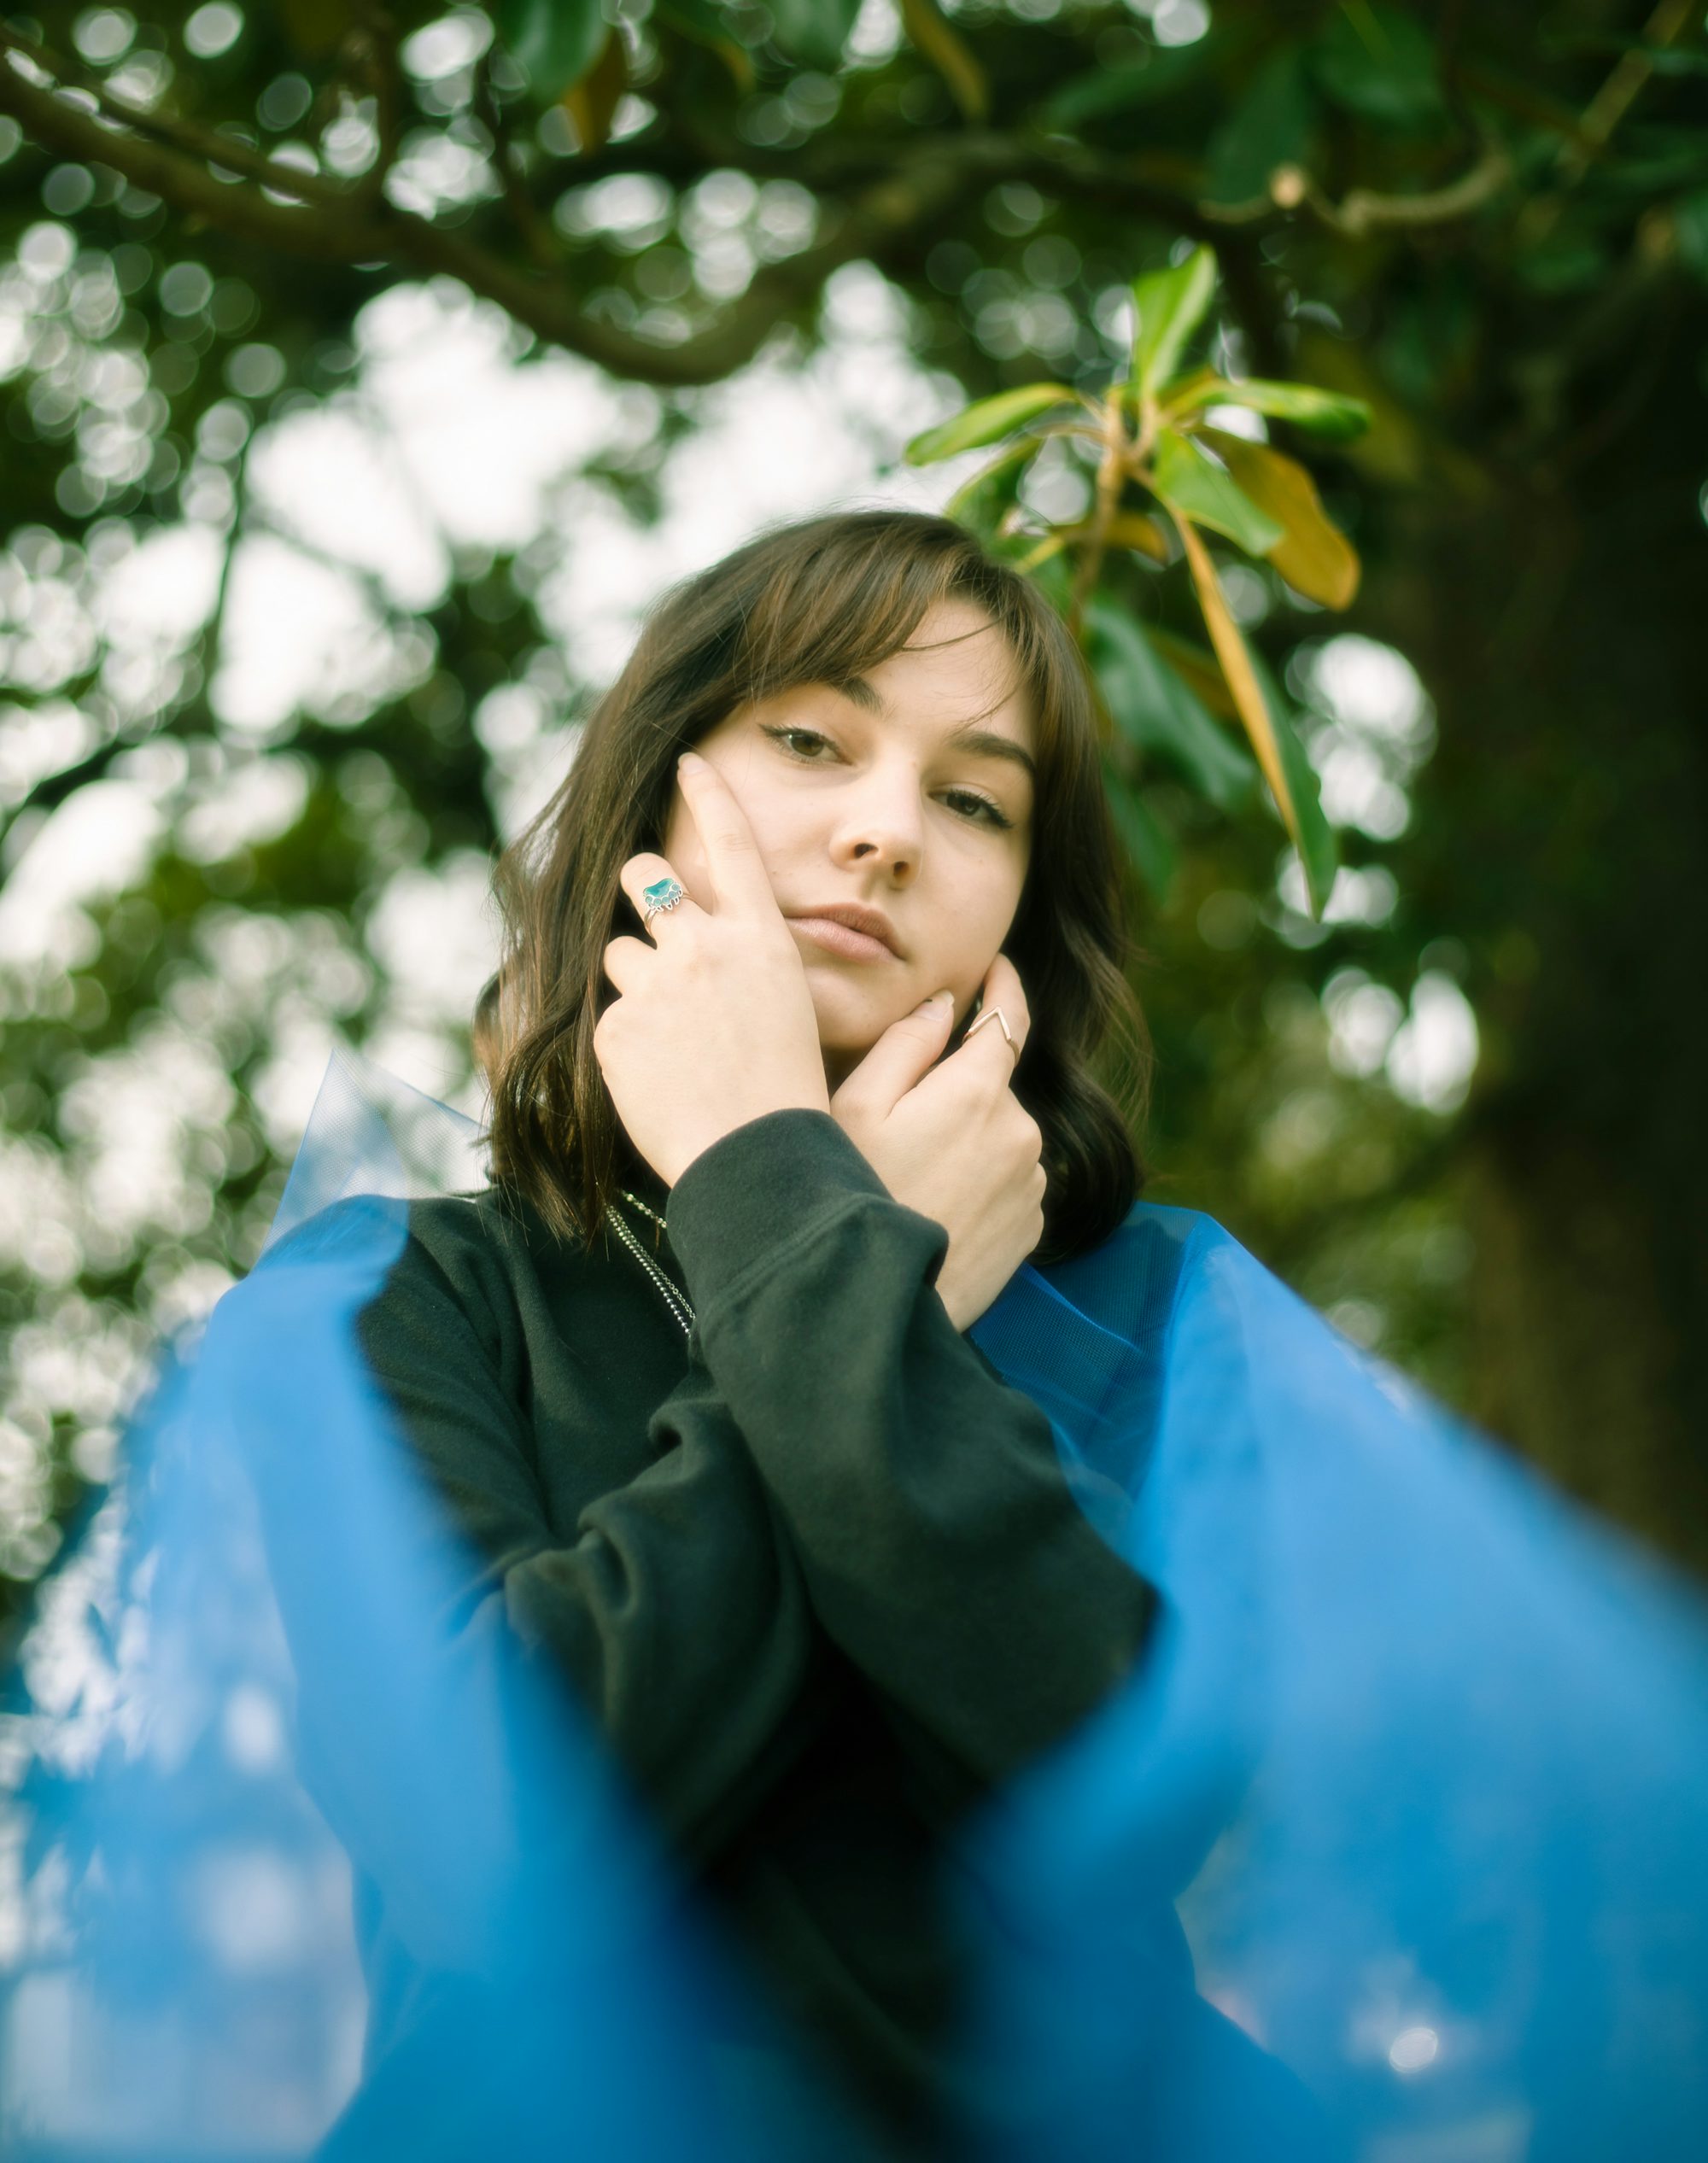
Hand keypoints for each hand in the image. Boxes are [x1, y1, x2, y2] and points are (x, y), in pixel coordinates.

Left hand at [598, 753, 829, 1186]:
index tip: (687, 761)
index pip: (732, 842)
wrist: (760, 1155)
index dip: (709, 794)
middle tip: (649, 915)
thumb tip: (705, 942)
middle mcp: (706, 945)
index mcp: (761, 938)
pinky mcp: (616, 1025)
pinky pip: (609, 1014)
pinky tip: (657, 1075)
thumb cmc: (787, 1092)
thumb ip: (742, 962)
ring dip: (635, 978)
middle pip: (647, 876)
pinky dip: (626, 1040)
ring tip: (669, 1035)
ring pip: (620, 950)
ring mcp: (657, 982)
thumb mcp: (789, 1005)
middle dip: (640, 885)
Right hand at [829, 953, 1043, 1331]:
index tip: (998, 965)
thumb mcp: (856, 1108)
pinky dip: (980, 1183)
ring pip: (1001, 1136)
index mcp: (979, 1091)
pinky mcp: (1032, 1229)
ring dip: (968, 1139)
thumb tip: (944, 1004)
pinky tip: (935, 1208)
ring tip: (912, 1176)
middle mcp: (1022, 1132)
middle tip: (899, 1122)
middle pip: (993, 1085)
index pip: (1008, 1016)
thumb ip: (904, 1045)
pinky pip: (1009, 1184)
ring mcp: (1032, 1184)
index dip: (1003, 983)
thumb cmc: (854, 1198)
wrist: (876, 1302)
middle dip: (957, 1088)